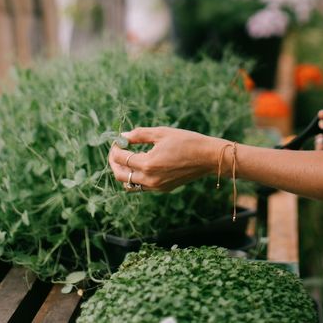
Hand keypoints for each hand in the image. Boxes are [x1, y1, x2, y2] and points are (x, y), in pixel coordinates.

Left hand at [109, 126, 224, 192]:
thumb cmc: (186, 141)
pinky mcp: (163, 189)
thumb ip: (139, 135)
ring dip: (124, 172)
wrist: (207, 157)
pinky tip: (140, 165)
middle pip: (121, 176)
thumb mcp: (161, 133)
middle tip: (115, 151)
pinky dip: (136, 178)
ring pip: (130, 185)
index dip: (116, 149)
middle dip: (114, 163)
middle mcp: (150, 179)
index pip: (122, 159)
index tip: (117, 141)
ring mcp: (156, 187)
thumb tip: (123, 136)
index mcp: (148, 164)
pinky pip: (142, 187)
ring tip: (126, 159)